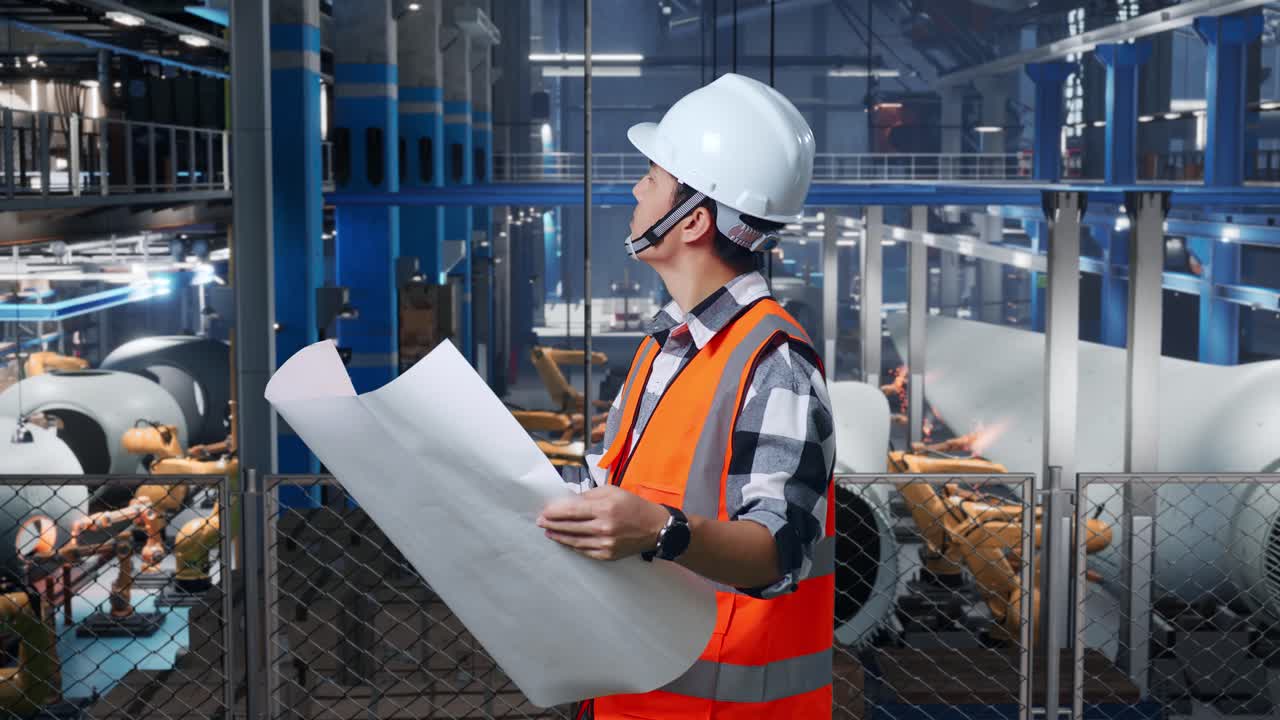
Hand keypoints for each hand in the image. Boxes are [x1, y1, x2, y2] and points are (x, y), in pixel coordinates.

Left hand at [537, 485, 670, 560]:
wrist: (655, 528)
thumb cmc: (633, 506)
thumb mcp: (612, 491)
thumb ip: (589, 496)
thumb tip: (569, 502)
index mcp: (605, 508)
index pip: (572, 511)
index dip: (555, 512)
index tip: (544, 512)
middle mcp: (603, 527)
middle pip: (570, 527)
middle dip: (552, 524)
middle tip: (540, 522)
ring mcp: (605, 543)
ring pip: (575, 541)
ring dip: (559, 536)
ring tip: (548, 533)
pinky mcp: (607, 555)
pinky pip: (584, 551)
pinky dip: (573, 546)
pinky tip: (565, 541)